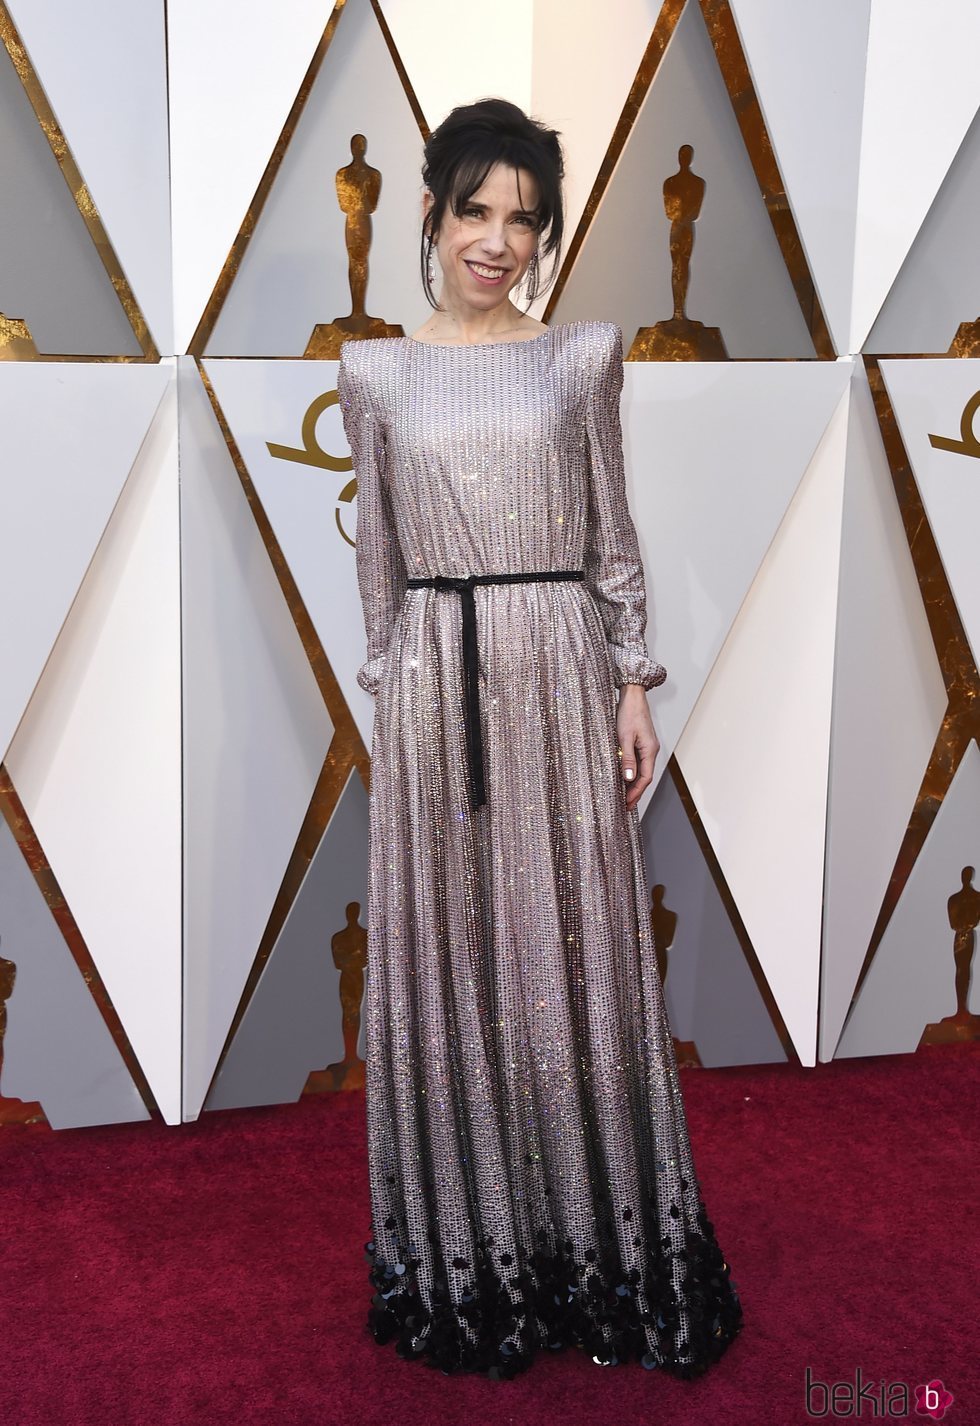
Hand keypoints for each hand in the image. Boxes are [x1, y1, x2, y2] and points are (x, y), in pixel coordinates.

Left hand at [616, 684, 659, 809]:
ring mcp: (648, 746)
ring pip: (642, 770)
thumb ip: (627, 759)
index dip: (636, 793)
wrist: (633, 695)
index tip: (626, 803)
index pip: (645, 778)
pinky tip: (624, 777)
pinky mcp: (642, 742)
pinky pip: (639, 762)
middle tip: (624, 805)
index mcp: (650, 750)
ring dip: (633, 784)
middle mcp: (651, 750)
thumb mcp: (624, 737)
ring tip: (623, 795)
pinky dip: (632, 773)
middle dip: (635, 792)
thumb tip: (629, 779)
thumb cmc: (629, 713)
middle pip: (645, 777)